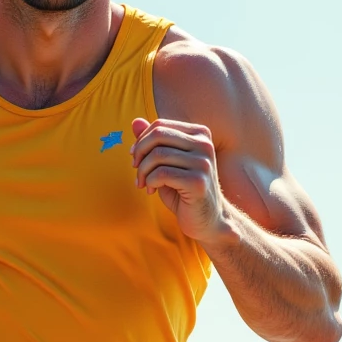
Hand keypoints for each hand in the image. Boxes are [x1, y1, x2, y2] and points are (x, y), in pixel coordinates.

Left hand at [131, 116, 227, 244]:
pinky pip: (161, 174)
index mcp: (200, 134)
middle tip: (137, 171)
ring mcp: (203, 163)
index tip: (135, 159)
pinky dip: (150, 182)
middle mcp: (204, 144)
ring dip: (143, 171)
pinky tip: (152, 191)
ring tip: (144, 184)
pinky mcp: (198, 182)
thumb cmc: (184, 191)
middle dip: (139, 153)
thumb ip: (153, 143)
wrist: (207, 220)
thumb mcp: (166, 164)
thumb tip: (135, 121)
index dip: (141, 141)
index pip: (160, 125)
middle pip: (158, 136)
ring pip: (157, 155)